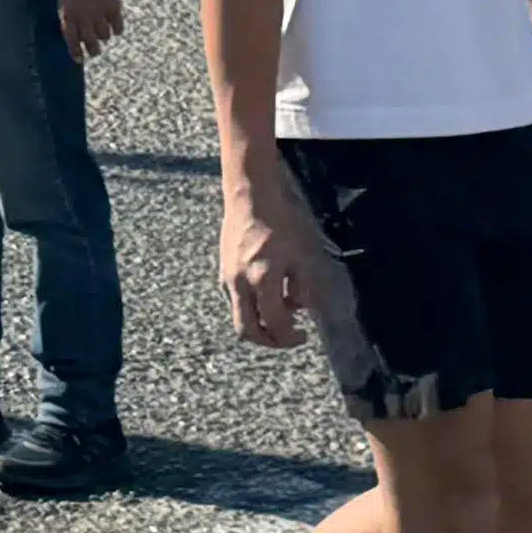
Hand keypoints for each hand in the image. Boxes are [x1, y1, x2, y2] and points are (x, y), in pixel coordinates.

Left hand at [56, 0, 124, 59]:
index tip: (79, 59)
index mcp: (69, 14)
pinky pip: (118, 27)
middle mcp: (84, 16)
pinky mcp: (113, 6)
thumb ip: (68, 18)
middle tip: (95, 51)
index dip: (76, 53)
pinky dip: (117, 29)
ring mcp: (99, 11)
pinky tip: (115, 27)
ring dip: (104, 36)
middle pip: (91, 43)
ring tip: (103, 32)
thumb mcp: (64, 0)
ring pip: (105, 36)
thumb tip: (73, 37)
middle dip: (93, 50)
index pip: (72, 41)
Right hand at [218, 164, 314, 348]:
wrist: (252, 192)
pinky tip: (269, 290)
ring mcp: (227, 275)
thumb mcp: (306, 254)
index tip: (304, 336)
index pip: (274, 324)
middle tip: (288, 336)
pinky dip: (251, 304)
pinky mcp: (223, 266)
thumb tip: (306, 310)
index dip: (290, 337)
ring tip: (283, 308)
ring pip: (239, 314)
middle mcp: (239, 282)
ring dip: (260, 321)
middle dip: (269, 340)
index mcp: (262, 279)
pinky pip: (235, 297)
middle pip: (246, 329)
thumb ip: (307, 288)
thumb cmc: (283, 219)